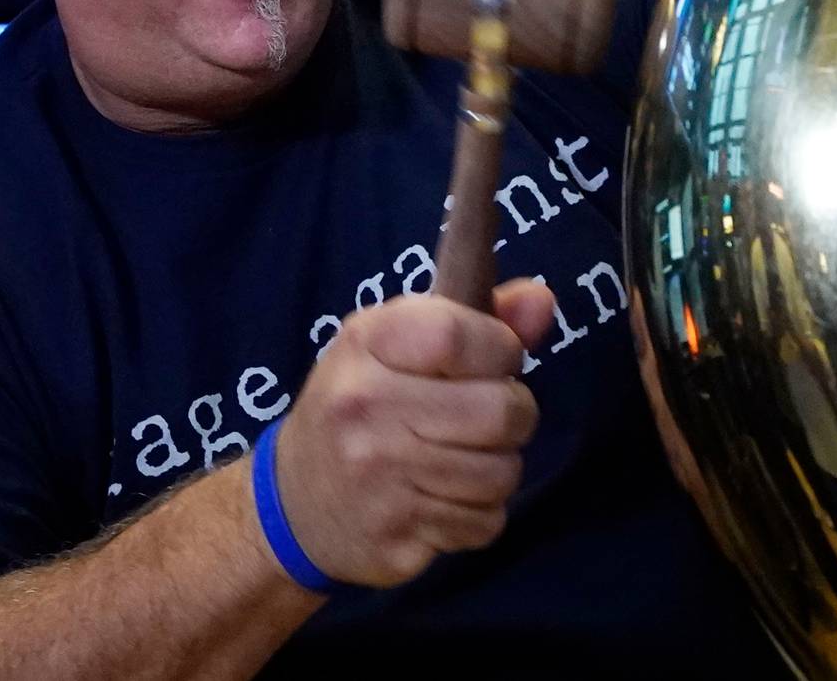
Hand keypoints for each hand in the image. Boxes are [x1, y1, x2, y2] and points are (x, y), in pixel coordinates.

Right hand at [270, 280, 548, 588]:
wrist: (293, 501)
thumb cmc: (359, 405)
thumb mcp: (395, 346)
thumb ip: (473, 319)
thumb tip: (542, 299)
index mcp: (365, 345)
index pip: (457, 334)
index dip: (499, 346)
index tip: (495, 357)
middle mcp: (365, 408)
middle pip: (499, 410)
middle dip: (514, 414)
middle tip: (487, 417)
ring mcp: (378, 478)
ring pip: (501, 473)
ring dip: (498, 468)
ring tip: (464, 457)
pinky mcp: (396, 537)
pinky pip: (483, 524)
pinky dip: (478, 514)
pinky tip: (444, 499)